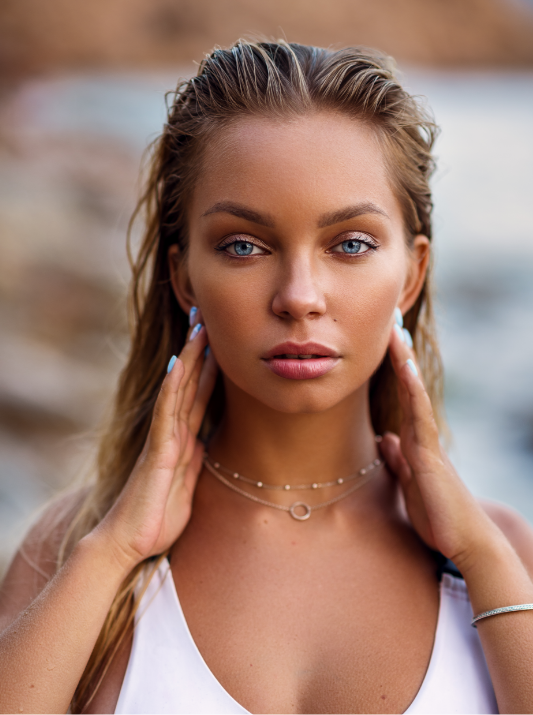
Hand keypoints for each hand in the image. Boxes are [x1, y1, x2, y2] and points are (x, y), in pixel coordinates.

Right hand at [94, 310, 217, 572]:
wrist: (130, 542)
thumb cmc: (158, 517)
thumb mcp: (188, 484)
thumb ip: (195, 459)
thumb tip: (204, 440)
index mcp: (184, 440)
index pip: (200, 396)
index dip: (211, 367)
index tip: (222, 339)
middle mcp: (173, 433)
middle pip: (189, 384)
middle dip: (201, 351)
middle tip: (209, 317)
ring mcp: (164, 439)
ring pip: (178, 390)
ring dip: (189, 358)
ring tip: (199, 328)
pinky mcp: (157, 452)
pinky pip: (165, 413)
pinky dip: (172, 388)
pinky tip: (178, 364)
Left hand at [379, 322, 500, 571]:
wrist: (464, 540)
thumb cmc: (437, 514)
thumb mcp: (407, 482)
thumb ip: (398, 459)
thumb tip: (386, 439)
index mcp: (414, 440)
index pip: (401, 396)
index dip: (394, 370)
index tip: (386, 342)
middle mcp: (422, 435)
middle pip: (407, 386)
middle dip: (399, 356)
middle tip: (391, 323)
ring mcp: (427, 442)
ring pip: (413, 394)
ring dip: (405, 364)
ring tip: (396, 333)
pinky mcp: (431, 455)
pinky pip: (421, 416)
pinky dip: (413, 391)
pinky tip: (407, 370)